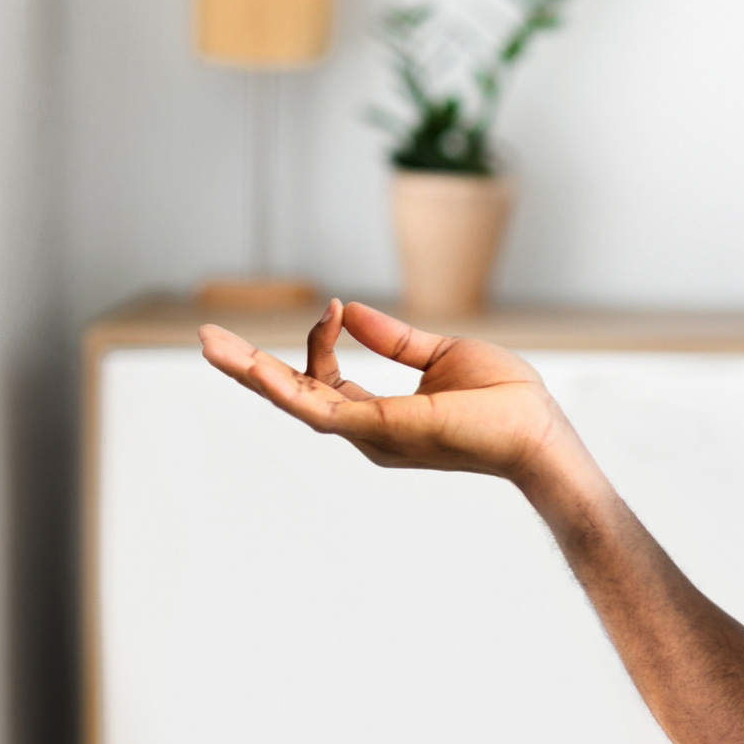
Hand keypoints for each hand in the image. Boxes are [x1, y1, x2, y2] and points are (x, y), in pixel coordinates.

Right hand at [198, 300, 587, 488]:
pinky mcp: (379, 430)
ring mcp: (370, 435)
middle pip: (293, 397)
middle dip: (248, 368)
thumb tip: (348, 309)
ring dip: (250, 373)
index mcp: (379, 415)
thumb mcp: (442, 355)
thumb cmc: (505, 401)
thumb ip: (393, 340)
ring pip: (294, 403)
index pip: (325, 377)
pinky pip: (319, 408)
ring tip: (208, 345)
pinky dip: (286, 384)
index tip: (332, 308)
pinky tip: (253, 364)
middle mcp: (367, 432)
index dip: (319, 341)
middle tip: (205, 339)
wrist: (538, 431)